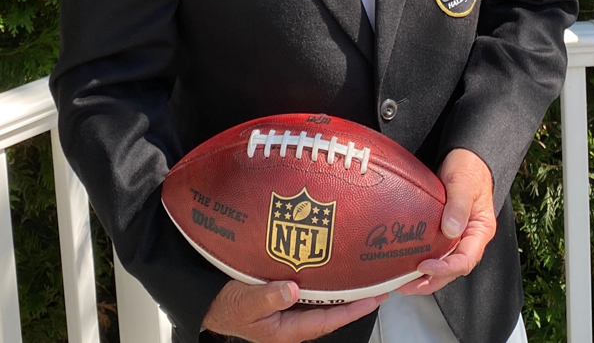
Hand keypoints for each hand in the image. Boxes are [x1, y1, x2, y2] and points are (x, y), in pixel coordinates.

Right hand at [202, 279, 386, 342]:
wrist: (212, 301)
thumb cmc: (229, 306)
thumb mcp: (245, 304)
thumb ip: (267, 297)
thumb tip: (292, 289)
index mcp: (290, 329)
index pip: (329, 320)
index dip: (352, 310)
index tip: (374, 298)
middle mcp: (297, 319)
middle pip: (333, 310)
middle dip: (357, 298)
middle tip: (381, 283)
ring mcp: (293, 307)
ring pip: (326, 298)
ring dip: (345, 287)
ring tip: (366, 273)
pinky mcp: (288, 295)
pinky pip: (314, 289)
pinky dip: (328, 278)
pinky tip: (338, 265)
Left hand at [396, 148, 496, 295]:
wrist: (463, 154)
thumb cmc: (468, 167)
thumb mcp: (464, 183)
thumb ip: (458, 205)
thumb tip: (451, 230)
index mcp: (480, 230)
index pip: (466, 259)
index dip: (446, 268)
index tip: (426, 267)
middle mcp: (469, 237)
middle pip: (452, 269)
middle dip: (430, 280)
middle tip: (406, 285)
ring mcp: (456, 235)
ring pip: (442, 263)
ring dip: (423, 275)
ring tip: (401, 281)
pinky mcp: (442, 230)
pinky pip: (434, 250)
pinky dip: (421, 260)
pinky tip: (405, 264)